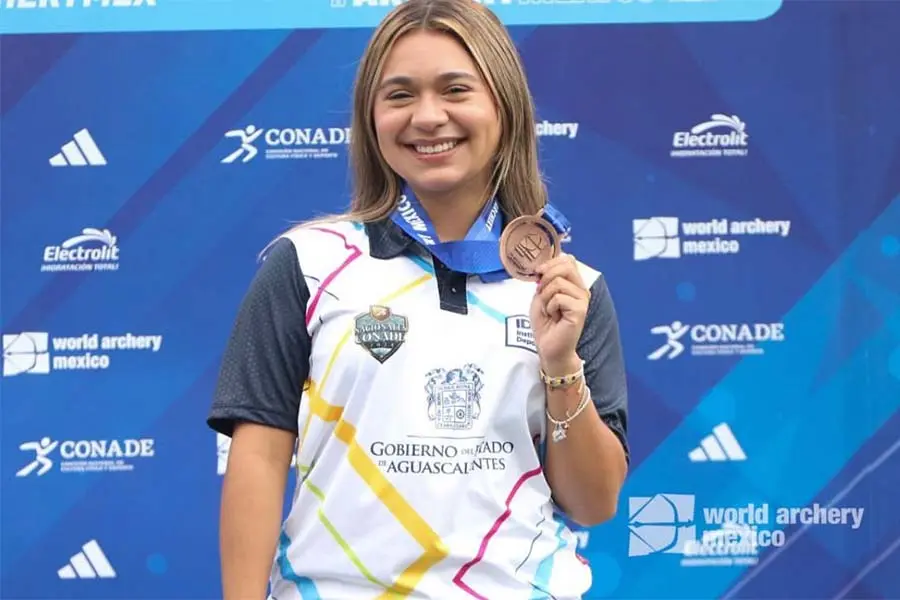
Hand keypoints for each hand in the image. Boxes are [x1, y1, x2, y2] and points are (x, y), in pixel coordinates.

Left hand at [530, 253, 590, 375]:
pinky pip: (559, 298)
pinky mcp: (580, 310)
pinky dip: (550, 307)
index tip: (538, 273)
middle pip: (566, 265)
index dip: (550, 263)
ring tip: (549, 310)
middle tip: (541, 293)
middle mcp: (581, 289)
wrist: (549, 347)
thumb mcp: (540, 296)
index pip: (568, 259)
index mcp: (573, 284)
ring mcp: (582, 299)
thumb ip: (544, 280)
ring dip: (545, 297)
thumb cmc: (545, 323)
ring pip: (558, 282)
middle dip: (546, 276)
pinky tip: (554, 317)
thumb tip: (543, 267)